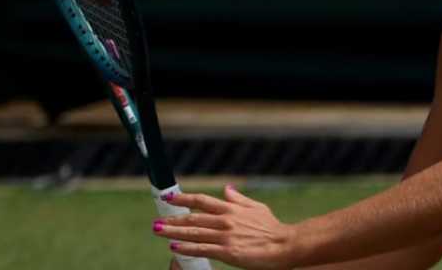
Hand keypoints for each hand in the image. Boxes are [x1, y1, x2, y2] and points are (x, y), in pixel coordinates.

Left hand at [154, 185, 297, 269]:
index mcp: (231, 208)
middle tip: (156, 221)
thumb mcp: (257, 208)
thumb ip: (239, 199)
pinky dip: (187, 247)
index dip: (183, 198)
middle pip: (193, 217)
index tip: (169, 197)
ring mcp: (225, 236)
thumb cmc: (273, 227)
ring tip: (158, 231)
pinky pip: (202, 249)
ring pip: (194, 232)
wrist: (284, 245)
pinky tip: (174, 247)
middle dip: (172, 219)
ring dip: (173, 231)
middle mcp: (226, 220)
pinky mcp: (228, 252)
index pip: (202, 200)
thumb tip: (227, 189)